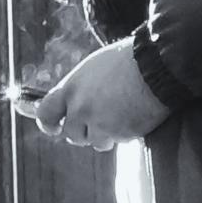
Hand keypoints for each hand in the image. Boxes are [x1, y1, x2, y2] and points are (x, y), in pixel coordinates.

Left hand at [21, 38, 166, 153]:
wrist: (155, 66)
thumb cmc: (127, 61)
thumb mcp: (93, 69)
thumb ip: (79, 89)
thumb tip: (71, 104)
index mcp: (71, 88)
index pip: (45, 114)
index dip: (49, 124)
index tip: (55, 127)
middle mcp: (80, 108)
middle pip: (72, 134)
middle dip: (83, 131)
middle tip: (97, 122)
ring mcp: (100, 124)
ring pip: (95, 142)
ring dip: (104, 135)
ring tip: (119, 116)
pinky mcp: (120, 134)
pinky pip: (117, 141)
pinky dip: (123, 134)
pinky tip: (133, 115)